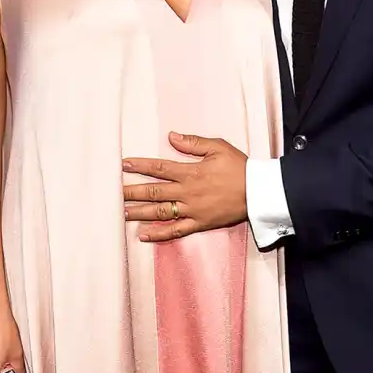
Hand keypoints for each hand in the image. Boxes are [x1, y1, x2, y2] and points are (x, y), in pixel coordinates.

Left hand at [123, 132, 247, 241]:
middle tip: (113, 193)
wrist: (259, 192)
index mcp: (191, 172)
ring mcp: (192, 210)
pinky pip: (176, 230)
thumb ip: (193, 143)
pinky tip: (143, 234)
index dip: (140, 166)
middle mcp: (187, 192)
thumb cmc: (240, 167)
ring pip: (160, 212)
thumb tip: (171, 137)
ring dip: (139, 212)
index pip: (159, 168)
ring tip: (121, 212)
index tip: (123, 165)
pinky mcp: (200, 223)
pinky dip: (159, 233)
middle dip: (132, 191)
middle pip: (154, 192)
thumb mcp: (218, 148)